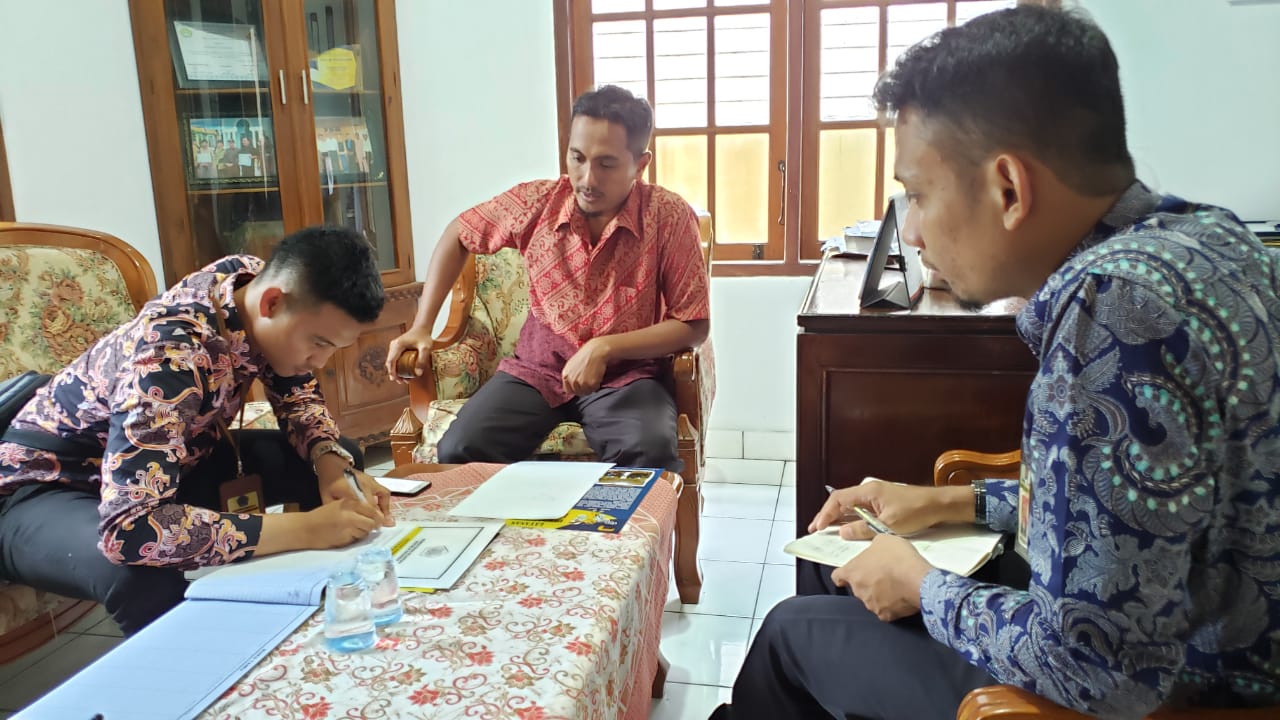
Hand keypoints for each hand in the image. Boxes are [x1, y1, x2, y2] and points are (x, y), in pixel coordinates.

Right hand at [300, 497, 383, 548]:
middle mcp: (350, 513)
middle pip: (372, 521)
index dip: (378, 515)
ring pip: (366, 532)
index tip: (379, 519)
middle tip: (371, 527)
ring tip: (352, 530)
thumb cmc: (321, 516)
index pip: (372, 509)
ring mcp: (348, 527)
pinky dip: (354, 538)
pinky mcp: (345, 538)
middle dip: (373, 526)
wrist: (305, 528)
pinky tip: (345, 535)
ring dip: (363, 532)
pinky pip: (356, 539)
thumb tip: (375, 514)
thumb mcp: (339, 505)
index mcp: (349, 502)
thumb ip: (355, 508)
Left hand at [316, 458, 392, 526]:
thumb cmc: (329, 482)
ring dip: (385, 508)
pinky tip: (383, 507)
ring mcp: (370, 482)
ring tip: (385, 518)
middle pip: (375, 505)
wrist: (333, 464)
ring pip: (383, 497)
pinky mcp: (372, 479)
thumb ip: (336, 510)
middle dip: (379, 517)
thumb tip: (344, 521)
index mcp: (352, 492)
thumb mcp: (327, 498)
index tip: (373, 528)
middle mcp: (364, 486)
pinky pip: (383, 491)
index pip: (366, 509)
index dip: (371, 520)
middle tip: (379, 527)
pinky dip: (385, 500)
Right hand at [385, 326, 434, 382]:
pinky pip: (394, 359)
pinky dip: (397, 366)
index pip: (391, 361)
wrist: (422, 328)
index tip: (396, 379)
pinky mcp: (396, 347)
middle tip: (401, 381)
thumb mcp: (426, 348)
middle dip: (394, 373)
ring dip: (395, 371)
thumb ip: (422, 360)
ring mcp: (394, 346)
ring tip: (403, 379)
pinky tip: (403, 372)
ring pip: (391, 361)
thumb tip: (418, 373)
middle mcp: (393, 345)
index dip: (392, 372)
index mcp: (398, 345)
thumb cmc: (424, 336)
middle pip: (389, 362)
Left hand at [562, 338, 610, 395]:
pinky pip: (594, 390)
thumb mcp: (571, 364)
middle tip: (589, 381)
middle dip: (583, 389)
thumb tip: (571, 384)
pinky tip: (597, 376)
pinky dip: (597, 385)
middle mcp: (571, 380)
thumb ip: (570, 375)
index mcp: (566, 375)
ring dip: (590, 388)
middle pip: (577, 392)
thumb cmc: (586, 356)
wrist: (596, 351)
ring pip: (586, 392)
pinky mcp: (590, 384)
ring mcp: (581, 383)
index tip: (580, 386)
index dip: (575, 389)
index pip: (568, 390)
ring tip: (593, 377)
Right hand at [809, 477, 957, 539]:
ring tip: (828, 531)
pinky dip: (852, 519)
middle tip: (817, 530)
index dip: (825, 513)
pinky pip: (862, 511)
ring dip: (839, 518)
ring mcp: (876, 497)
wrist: (938, 506)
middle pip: (842, 502)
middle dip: (828, 515)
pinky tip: (849, 529)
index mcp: (868, 492)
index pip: (838, 500)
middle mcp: (870, 491)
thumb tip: (843, 533)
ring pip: (851, 507)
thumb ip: (864, 529)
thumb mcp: (888, 525)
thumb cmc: (916, 511)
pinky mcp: (883, 504)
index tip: (817, 527)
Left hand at [831, 534, 931, 620]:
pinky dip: (892, 605)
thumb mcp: (883, 541)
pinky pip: (886, 610)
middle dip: (868, 582)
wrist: (918, 580)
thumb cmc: (898, 558)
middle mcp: (858, 590)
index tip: (849, 575)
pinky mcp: (885, 616)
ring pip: (871, 599)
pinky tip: (903, 596)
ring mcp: (871, 605)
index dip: (843, 575)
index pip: (838, 576)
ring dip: (880, 594)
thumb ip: (873, 547)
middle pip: (858, 587)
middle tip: (883, 574)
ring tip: (896, 585)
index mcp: (853, 571)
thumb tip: (875, 552)